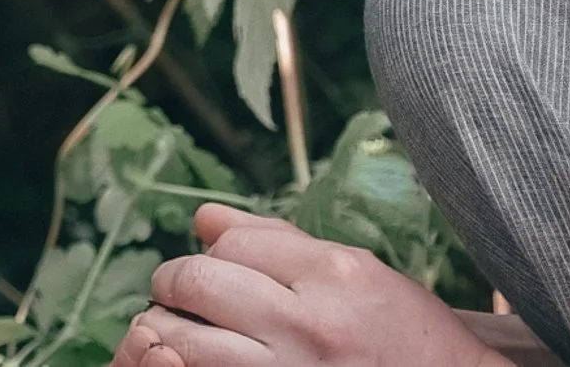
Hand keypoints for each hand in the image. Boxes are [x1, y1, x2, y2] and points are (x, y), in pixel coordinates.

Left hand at [112, 204, 509, 366]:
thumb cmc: (405, 336)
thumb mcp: (357, 272)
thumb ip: (277, 241)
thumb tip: (203, 217)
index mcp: (333, 273)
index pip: (232, 243)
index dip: (212, 253)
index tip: (211, 268)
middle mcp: (308, 321)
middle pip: (197, 283)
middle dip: (171, 285)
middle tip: (172, 296)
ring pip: (181, 340)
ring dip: (164, 331)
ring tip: (174, 332)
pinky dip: (181, 365)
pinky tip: (191, 361)